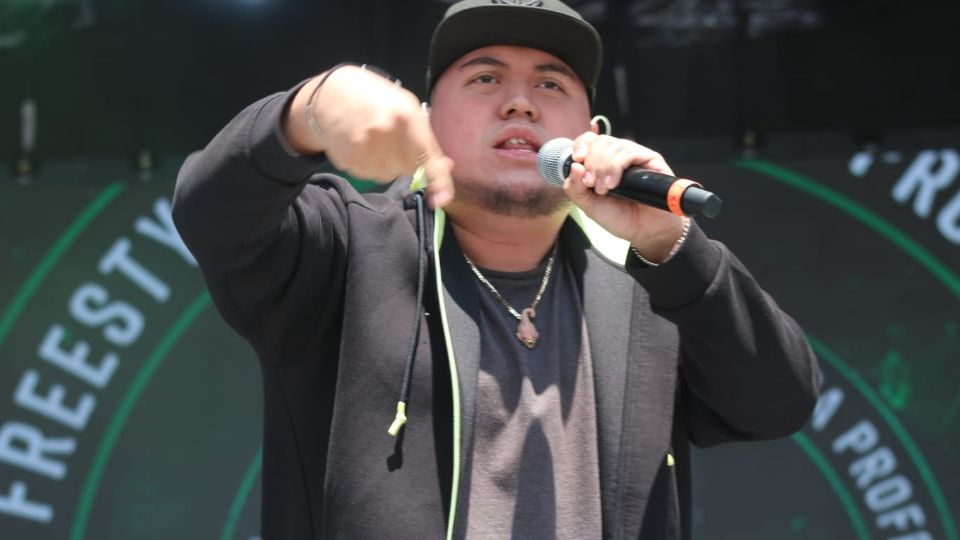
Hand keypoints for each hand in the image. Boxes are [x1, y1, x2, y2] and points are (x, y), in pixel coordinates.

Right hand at [284, 65, 453, 206]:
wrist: (327, 94)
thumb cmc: (373, 98)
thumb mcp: (404, 106)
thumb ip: (425, 137)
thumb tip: (447, 166)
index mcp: (406, 114)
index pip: (428, 156)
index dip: (439, 182)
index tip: (440, 201)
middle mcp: (388, 130)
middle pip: (407, 169)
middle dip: (403, 159)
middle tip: (389, 139)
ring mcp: (366, 145)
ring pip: (386, 175)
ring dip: (383, 164)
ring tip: (371, 139)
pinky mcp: (350, 157)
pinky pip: (367, 174)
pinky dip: (365, 164)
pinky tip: (357, 144)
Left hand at [562, 132, 685, 261]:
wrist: (643, 231)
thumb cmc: (619, 217)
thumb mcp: (588, 205)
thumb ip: (575, 188)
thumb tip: (574, 165)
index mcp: (603, 161)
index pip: (590, 140)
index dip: (581, 145)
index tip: (577, 160)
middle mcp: (619, 155)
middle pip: (600, 141)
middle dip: (591, 162)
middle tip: (591, 184)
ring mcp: (635, 156)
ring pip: (613, 146)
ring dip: (602, 168)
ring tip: (603, 189)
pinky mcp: (651, 159)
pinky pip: (629, 153)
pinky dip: (616, 167)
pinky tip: (613, 184)